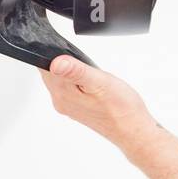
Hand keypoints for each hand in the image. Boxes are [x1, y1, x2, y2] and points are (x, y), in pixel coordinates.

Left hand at [37, 54, 155, 150]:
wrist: (133, 131)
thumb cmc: (121, 110)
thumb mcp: (101, 83)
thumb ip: (77, 71)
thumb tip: (56, 62)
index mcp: (63, 93)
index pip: (44, 65)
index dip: (52, 50)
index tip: (66, 47)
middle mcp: (61, 101)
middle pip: (48, 71)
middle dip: (60, 59)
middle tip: (80, 57)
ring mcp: (68, 105)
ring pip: (58, 78)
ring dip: (68, 69)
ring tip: (86, 68)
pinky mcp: (76, 107)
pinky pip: (67, 87)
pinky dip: (74, 79)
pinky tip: (87, 80)